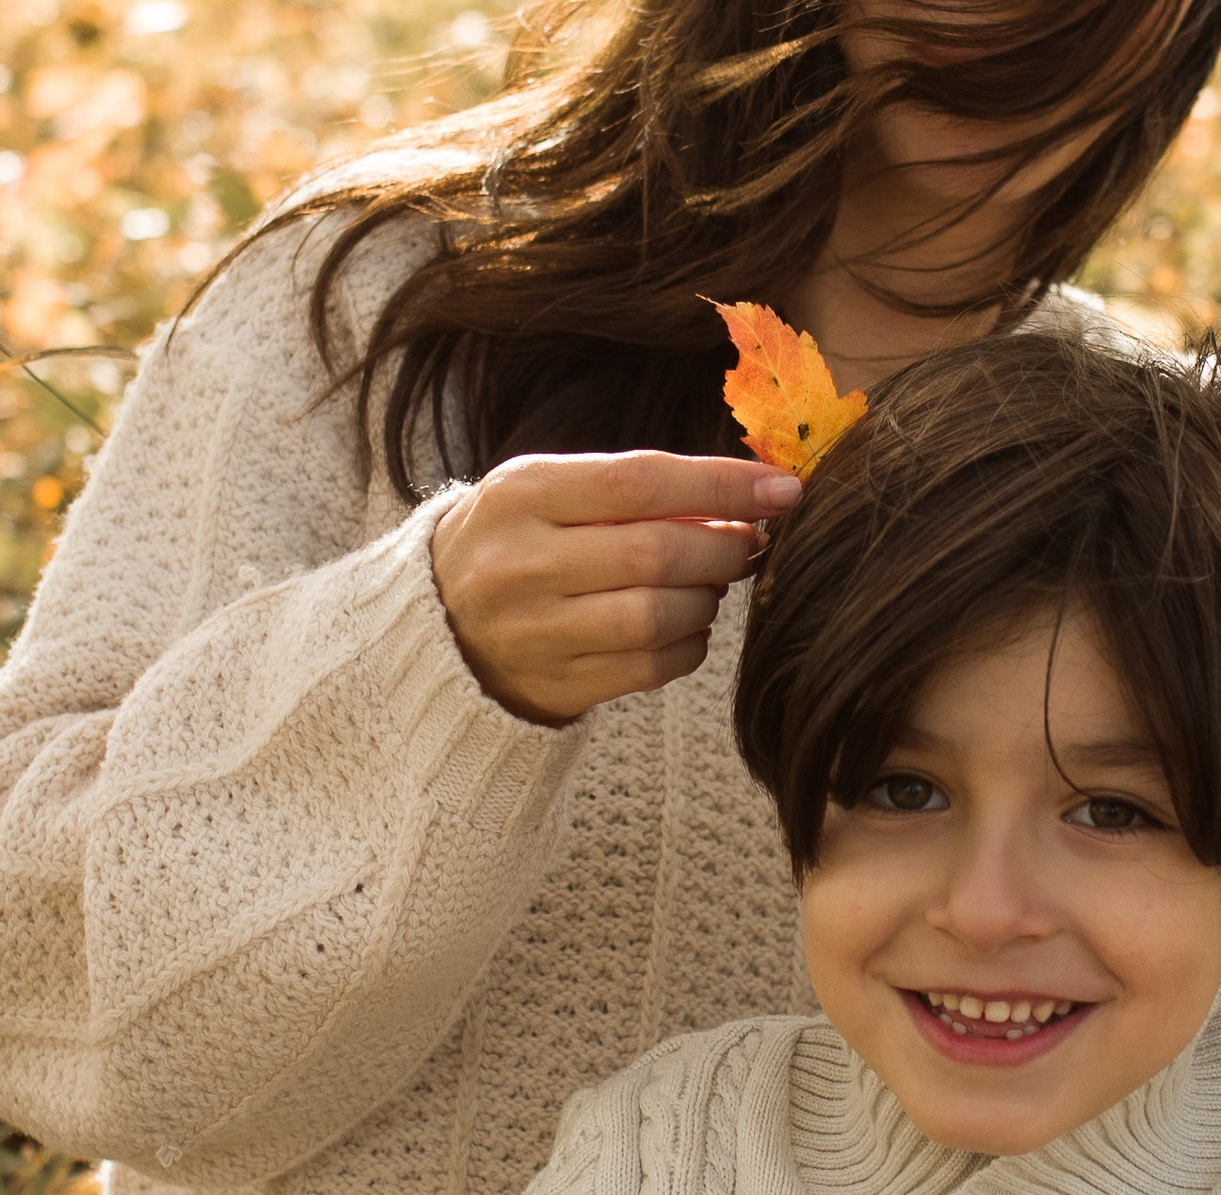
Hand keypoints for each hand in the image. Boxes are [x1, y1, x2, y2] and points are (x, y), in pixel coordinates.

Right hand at [430, 451, 802, 725]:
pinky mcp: (556, 685)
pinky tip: (684, 625)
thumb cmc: (519, 540)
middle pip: (658, 555)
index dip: (723, 486)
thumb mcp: (550, 491)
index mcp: (521, 495)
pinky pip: (654, 666)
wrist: (438, 622)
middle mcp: (521, 564)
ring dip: (708, 598)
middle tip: (748, 544)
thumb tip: (747, 498)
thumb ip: (634, 488)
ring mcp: (536, 632)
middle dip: (725, 549)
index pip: (641, 482)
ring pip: (661, 616)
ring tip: (707, 583)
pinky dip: (691, 643)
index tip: (783, 489)